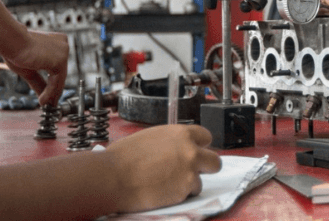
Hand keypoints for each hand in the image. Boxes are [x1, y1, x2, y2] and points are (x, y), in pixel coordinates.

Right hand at [1, 30, 67, 104]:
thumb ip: (39, 81)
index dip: (54, 83)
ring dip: (51, 94)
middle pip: (60, 73)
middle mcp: (63, 45)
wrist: (11, 41)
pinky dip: (50, 92)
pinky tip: (42, 101)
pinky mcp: (60, 60)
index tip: (49, 96)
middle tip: (49, 104)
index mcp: (56, 42)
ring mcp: (63, 52)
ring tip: (45, 105)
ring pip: (59, 78)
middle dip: (54, 90)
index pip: (57, 67)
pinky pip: (56, 81)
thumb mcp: (30, 69)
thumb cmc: (15, 50)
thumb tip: (44, 96)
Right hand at [102, 125, 221, 211]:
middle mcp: (190, 151)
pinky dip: (178, 194)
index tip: (195, 151)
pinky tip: (163, 190)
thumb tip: (175, 148)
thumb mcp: (151, 137)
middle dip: (205, 167)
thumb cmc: (123, 157)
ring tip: (167, 183)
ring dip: (188, 183)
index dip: (200, 146)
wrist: (113, 176)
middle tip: (191, 171)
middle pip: (215, 161)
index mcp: (181, 133)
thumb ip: (170, 142)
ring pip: (201, 181)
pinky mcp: (183, 191)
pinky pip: (188, 194)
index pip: (206, 137)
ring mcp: (189, 172)